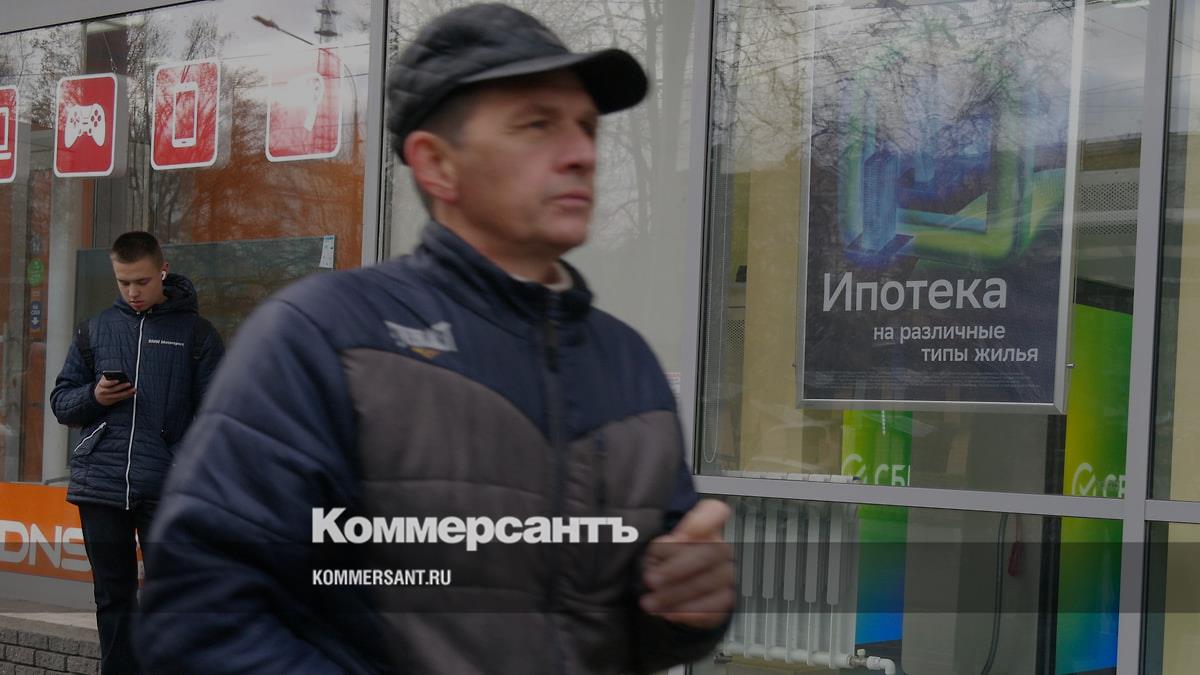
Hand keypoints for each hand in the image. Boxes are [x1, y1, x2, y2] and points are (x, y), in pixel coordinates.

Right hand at [94, 376, 134, 405]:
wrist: (98, 397)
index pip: (106, 383)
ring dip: (127, 392)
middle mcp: (103, 391)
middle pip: (113, 389)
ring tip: (134, 389)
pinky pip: (120, 398)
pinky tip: (133, 393)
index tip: (118, 380)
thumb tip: (121, 375)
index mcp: (101, 385)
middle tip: (129, 383)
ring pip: (118, 395)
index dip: (111, 382)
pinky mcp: (112, 401)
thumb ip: (110, 377)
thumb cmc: (104, 386)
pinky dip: (127, 396)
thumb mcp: (104, 381)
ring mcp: (108, 397)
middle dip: (122, 386)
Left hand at [640, 499, 735, 628]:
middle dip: (676, 569)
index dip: (702, 521)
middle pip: (710, 553)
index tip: (679, 535)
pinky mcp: (726, 600)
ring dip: (676, 595)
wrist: (675, 585)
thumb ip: (660, 545)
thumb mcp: (656, 547)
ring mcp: (728, 574)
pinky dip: (689, 612)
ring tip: (651, 602)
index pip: (715, 512)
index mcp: (706, 525)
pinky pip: (714, 607)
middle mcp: (722, 547)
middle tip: (651, 579)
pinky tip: (669, 613)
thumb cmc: (665, 560)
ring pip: (708, 583)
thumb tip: (663, 550)